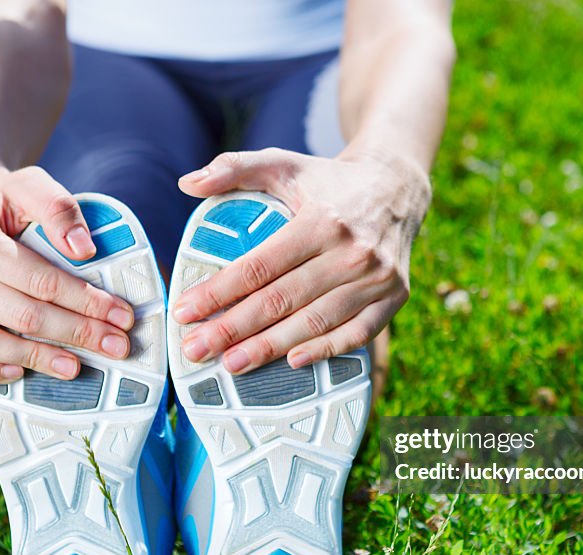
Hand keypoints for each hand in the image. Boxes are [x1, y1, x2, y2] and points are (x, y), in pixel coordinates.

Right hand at [0, 155, 134, 382]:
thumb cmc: (5, 202)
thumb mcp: (31, 186)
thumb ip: (59, 209)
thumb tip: (85, 249)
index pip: (42, 281)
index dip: (86, 302)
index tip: (123, 316)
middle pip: (24, 316)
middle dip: (77, 334)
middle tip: (116, 346)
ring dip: (38, 360)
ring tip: (76, 367)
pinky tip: (24, 373)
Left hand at [173, 147, 429, 373]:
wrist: (397, 186)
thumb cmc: (329, 181)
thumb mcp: (283, 163)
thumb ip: (234, 168)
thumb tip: (187, 183)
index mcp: (322, 220)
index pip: (260, 266)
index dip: (219, 292)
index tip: (185, 311)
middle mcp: (353, 251)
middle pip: (283, 300)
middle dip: (234, 328)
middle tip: (196, 348)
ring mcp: (378, 277)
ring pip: (316, 321)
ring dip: (271, 347)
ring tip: (232, 364)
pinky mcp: (395, 296)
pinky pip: (359, 332)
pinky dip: (327, 350)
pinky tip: (293, 361)